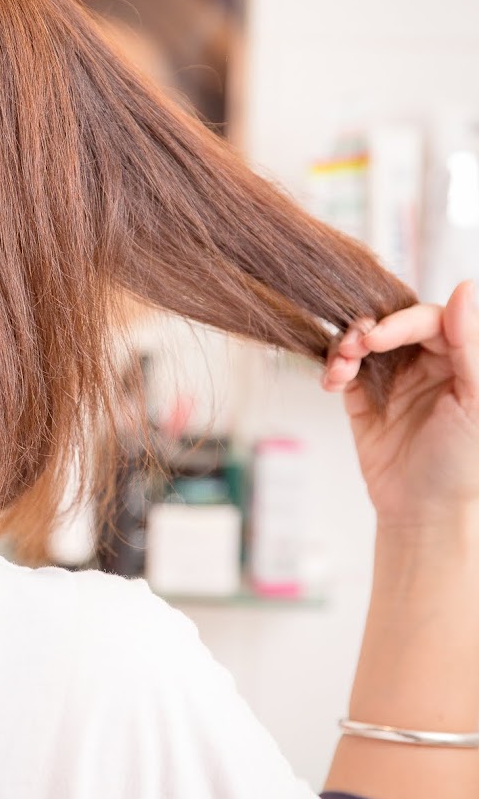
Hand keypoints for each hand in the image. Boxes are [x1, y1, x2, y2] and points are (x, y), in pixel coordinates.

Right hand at [321, 279, 478, 521]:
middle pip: (392, 323)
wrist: (423, 512)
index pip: (431, 320)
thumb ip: (471, 344)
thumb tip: (463, 286)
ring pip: (363, 341)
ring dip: (346, 346)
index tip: (379, 337)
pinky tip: (333, 382)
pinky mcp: (361, 399)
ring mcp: (392, 379)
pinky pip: (342, 369)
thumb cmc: (461, 462)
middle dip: (369, 330)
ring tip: (341, 367)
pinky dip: (334, 368)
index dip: (403, 321)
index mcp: (460, 359)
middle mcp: (426, 362)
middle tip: (356, 346)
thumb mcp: (475, 400)